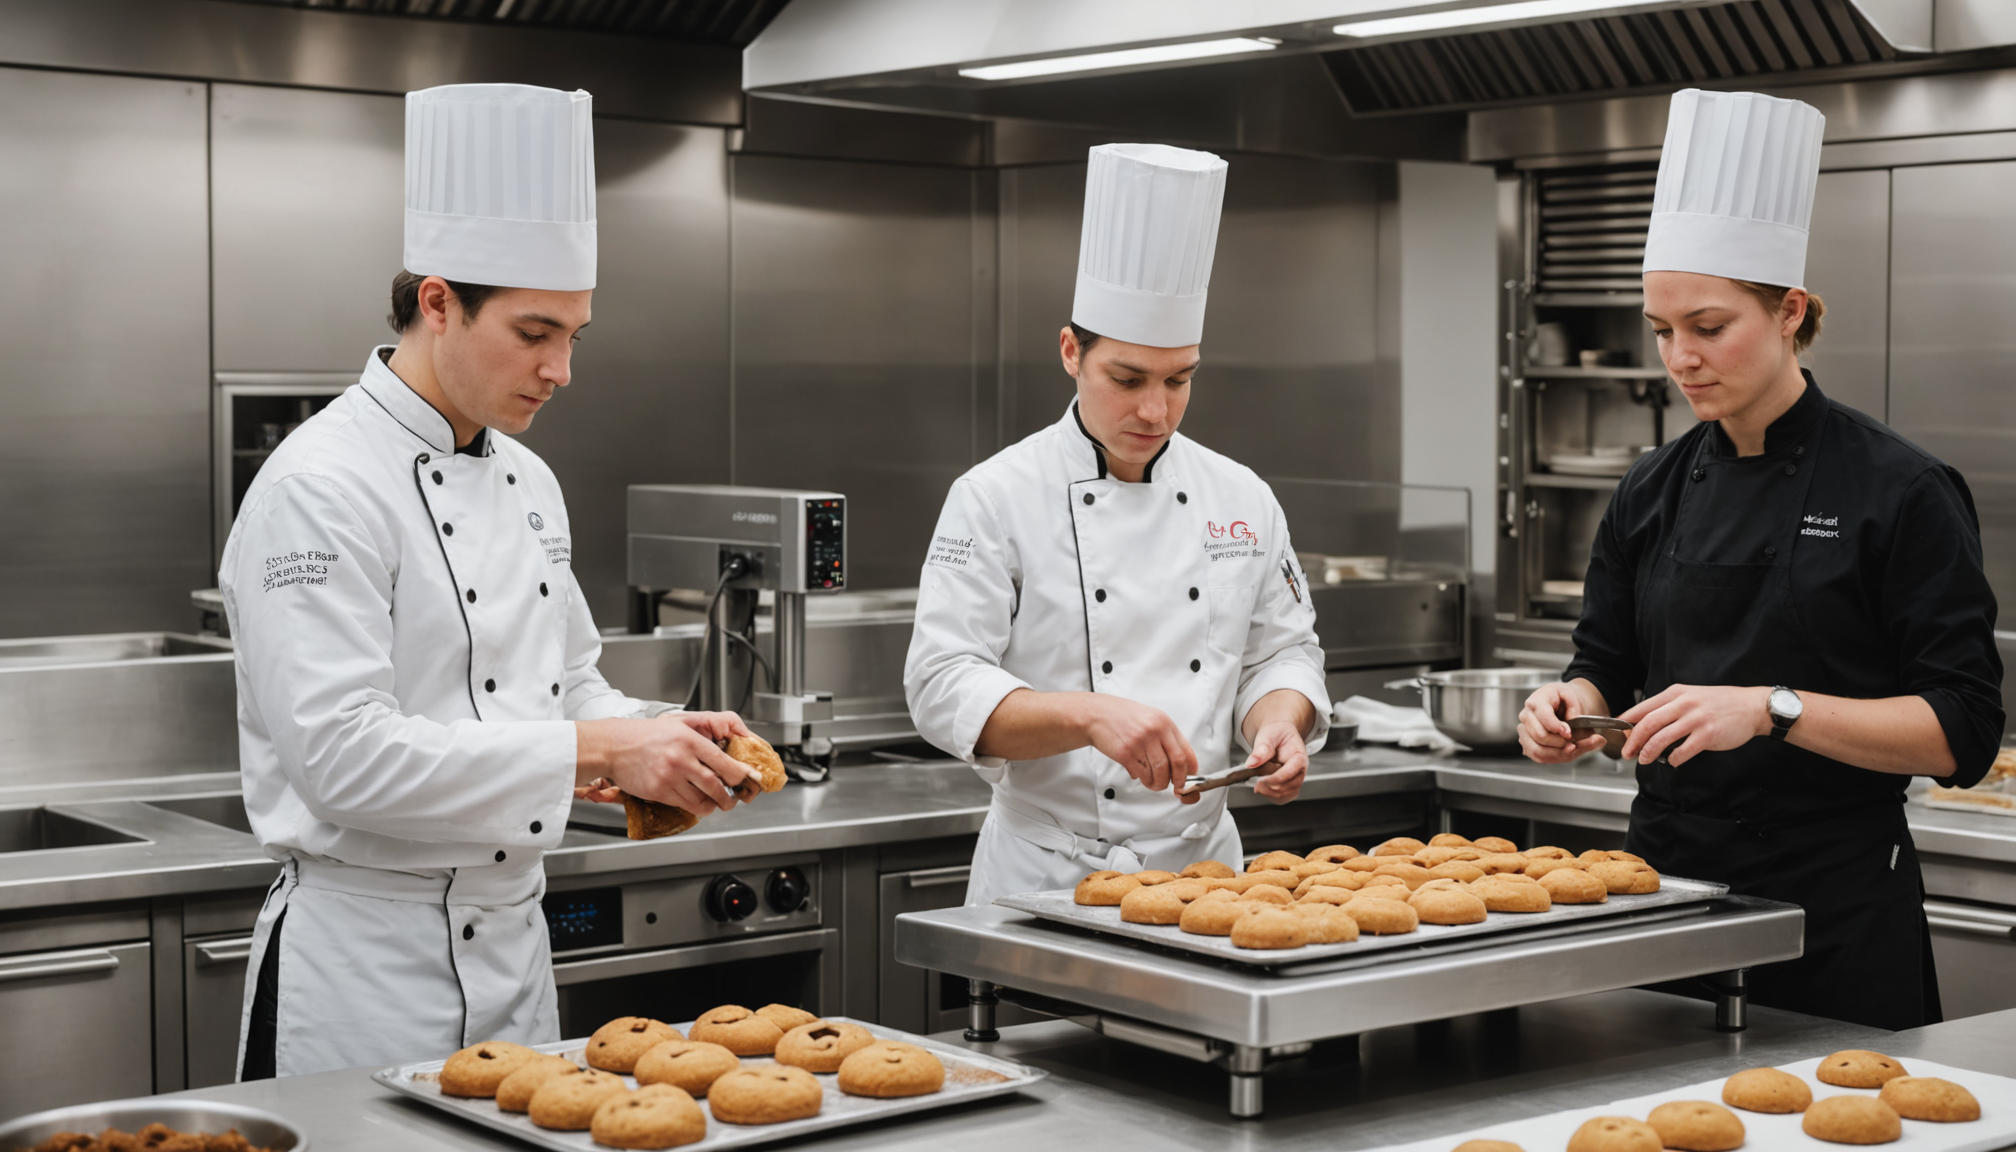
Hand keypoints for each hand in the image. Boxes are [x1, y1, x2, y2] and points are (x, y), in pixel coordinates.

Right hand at [576, 715, 759, 815]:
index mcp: (689, 740)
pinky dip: (695, 807)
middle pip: (716, 786)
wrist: (614, 746)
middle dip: (730, 797)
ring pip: (701, 800)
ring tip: (717, 803)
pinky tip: (698, 803)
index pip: (724, 763)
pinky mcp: (658, 792)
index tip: (749, 781)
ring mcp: (669, 777)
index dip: (741, 776)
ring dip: (713, 805)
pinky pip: (684, 805)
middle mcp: (681, 759)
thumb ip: (707, 726)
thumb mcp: (679, 722)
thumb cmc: (646, 734)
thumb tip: (734, 734)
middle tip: (733, 799)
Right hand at [1083, 696, 1199, 798]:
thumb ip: (1165, 737)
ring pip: (1159, 772)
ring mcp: (1140, 742)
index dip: (1190, 770)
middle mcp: (1155, 731)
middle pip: (1177, 763)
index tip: (1189, 779)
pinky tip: (1141, 776)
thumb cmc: (1122, 716)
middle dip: (1179, 780)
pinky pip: (1141, 774)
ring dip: (1158, 783)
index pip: (1185, 750)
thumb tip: (1179, 762)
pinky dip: (1143, 779)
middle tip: (1176, 787)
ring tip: (1154, 783)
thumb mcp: (1150, 718)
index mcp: (1164, 723)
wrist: (1096, 714)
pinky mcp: (1126, 753)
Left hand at [1242, 721, 1306, 803]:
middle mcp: (1300, 771)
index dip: (1276, 778)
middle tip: (1255, 782)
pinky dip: (1269, 795)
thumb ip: (1262, 749)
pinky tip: (1261, 787)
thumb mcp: (1268, 735)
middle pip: (1290, 787)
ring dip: (1269, 792)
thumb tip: (1251, 763)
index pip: (1292, 771)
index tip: (1260, 780)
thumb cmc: (1276, 734)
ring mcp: (1294, 780)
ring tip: (1256, 784)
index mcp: (1299, 756)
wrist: (1278, 735)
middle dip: (1271, 787)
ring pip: (1285, 795)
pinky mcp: (1287, 786)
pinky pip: (1281, 798)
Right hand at [1518, 680, 1608, 763]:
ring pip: (1537, 750)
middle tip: (1573, 741)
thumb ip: (1574, 709)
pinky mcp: (1525, 742)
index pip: (1544, 717)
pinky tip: (1564, 752)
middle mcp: (1526, 716)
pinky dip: (1552, 757)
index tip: (1569, 733)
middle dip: (1560, 742)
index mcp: (1536, 701)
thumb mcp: (1572, 696)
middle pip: (1540, 736)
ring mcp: (1524, 730)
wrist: (1557, 703)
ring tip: (1571, 748)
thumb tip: (1569, 727)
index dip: (1557, 727)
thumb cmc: (1562, 700)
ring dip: (1557, 753)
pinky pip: (1537, 756)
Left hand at [1619, 684, 1770, 766]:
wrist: (1751, 706)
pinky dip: (1674, 759)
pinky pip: (1683, 750)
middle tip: (1627, 752)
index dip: (1627, 722)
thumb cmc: (1720, 703)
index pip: (1643, 708)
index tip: (1619, 733)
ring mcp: (1696, 719)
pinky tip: (1673, 761)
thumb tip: (1645, 723)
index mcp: (1676, 693)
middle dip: (1633, 740)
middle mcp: (1684, 704)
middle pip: (1648, 724)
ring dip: (1649, 752)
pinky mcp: (1708, 734)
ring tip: (1644, 759)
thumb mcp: (1691, 696)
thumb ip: (1670, 707)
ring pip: (1662, 738)